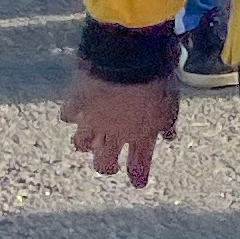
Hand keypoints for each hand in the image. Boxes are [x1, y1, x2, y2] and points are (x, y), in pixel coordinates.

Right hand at [64, 68, 179, 189]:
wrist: (129, 55)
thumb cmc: (157, 76)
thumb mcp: (171, 103)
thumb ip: (167, 124)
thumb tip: (168, 137)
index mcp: (141, 135)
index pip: (139, 166)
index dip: (138, 176)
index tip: (138, 183)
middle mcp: (114, 134)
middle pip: (104, 163)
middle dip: (107, 165)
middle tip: (109, 165)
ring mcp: (93, 120)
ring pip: (81, 144)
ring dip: (85, 142)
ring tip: (87, 139)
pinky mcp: (76, 103)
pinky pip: (68, 115)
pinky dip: (72, 113)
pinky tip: (74, 110)